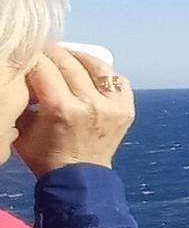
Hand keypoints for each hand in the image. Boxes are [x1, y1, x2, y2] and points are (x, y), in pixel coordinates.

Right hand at [13, 48, 135, 175]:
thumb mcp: (22, 127)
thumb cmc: (45, 155)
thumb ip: (22, 99)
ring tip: (66, 55)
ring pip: (96, 66)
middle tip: (43, 49)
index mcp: (61, 109)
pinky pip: (117, 79)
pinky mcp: (126, 110)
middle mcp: (90, 104)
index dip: (32, 56)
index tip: (27, 52)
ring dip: (79, 56)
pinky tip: (89, 71)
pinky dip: (103, 72)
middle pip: (68, 62)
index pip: (43, 68)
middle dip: (52, 52)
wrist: (78, 178)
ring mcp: (112, 106)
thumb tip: (24, 73)